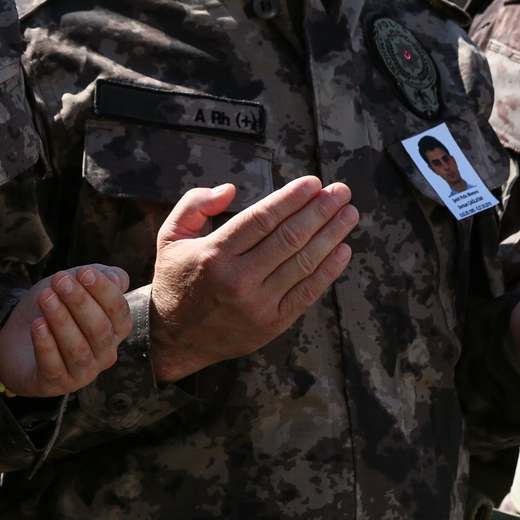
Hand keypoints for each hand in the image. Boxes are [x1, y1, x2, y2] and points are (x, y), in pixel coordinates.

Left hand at [0, 265, 131, 397]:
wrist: (17, 337)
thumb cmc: (54, 309)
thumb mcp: (75, 285)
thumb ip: (100, 277)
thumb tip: (117, 278)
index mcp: (115, 330)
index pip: (119, 311)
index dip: (103, 291)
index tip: (83, 272)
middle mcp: (104, 355)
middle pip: (99, 329)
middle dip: (79, 302)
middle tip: (59, 280)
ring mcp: (82, 373)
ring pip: (77, 349)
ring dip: (61, 321)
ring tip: (46, 298)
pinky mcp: (55, 384)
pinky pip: (54, 367)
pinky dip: (46, 345)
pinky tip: (37, 325)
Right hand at [149, 177, 357, 383]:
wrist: (173, 337)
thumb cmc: (176, 279)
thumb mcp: (170, 236)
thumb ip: (195, 204)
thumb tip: (230, 190)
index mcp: (214, 254)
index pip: (262, 218)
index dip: (291, 198)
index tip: (313, 182)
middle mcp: (238, 279)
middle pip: (289, 237)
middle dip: (320, 210)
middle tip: (340, 192)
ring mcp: (258, 304)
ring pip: (303, 262)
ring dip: (331, 235)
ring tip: (348, 214)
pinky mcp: (272, 323)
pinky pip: (308, 292)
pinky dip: (329, 270)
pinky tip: (343, 250)